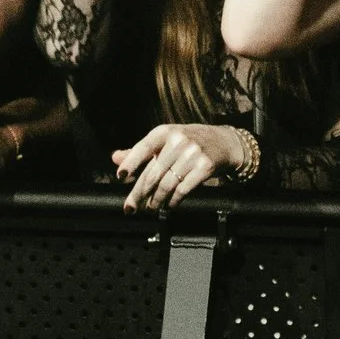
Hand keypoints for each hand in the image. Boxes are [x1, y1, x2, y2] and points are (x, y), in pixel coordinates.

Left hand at [112, 123, 250, 211]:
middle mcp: (178, 140)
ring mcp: (192, 154)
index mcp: (165, 131)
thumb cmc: (189, 141)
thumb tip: (116, 158)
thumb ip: (140, 151)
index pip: (143, 148)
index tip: (121, 176)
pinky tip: (169, 205)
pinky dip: (173, 201)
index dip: (130, 163)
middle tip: (131, 206)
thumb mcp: (165, 140)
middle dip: (139, 192)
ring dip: (156, 200)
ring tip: (151, 207)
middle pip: (153, 172)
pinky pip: (183, 190)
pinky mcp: (205, 167)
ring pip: (167, 184)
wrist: (223, 142)